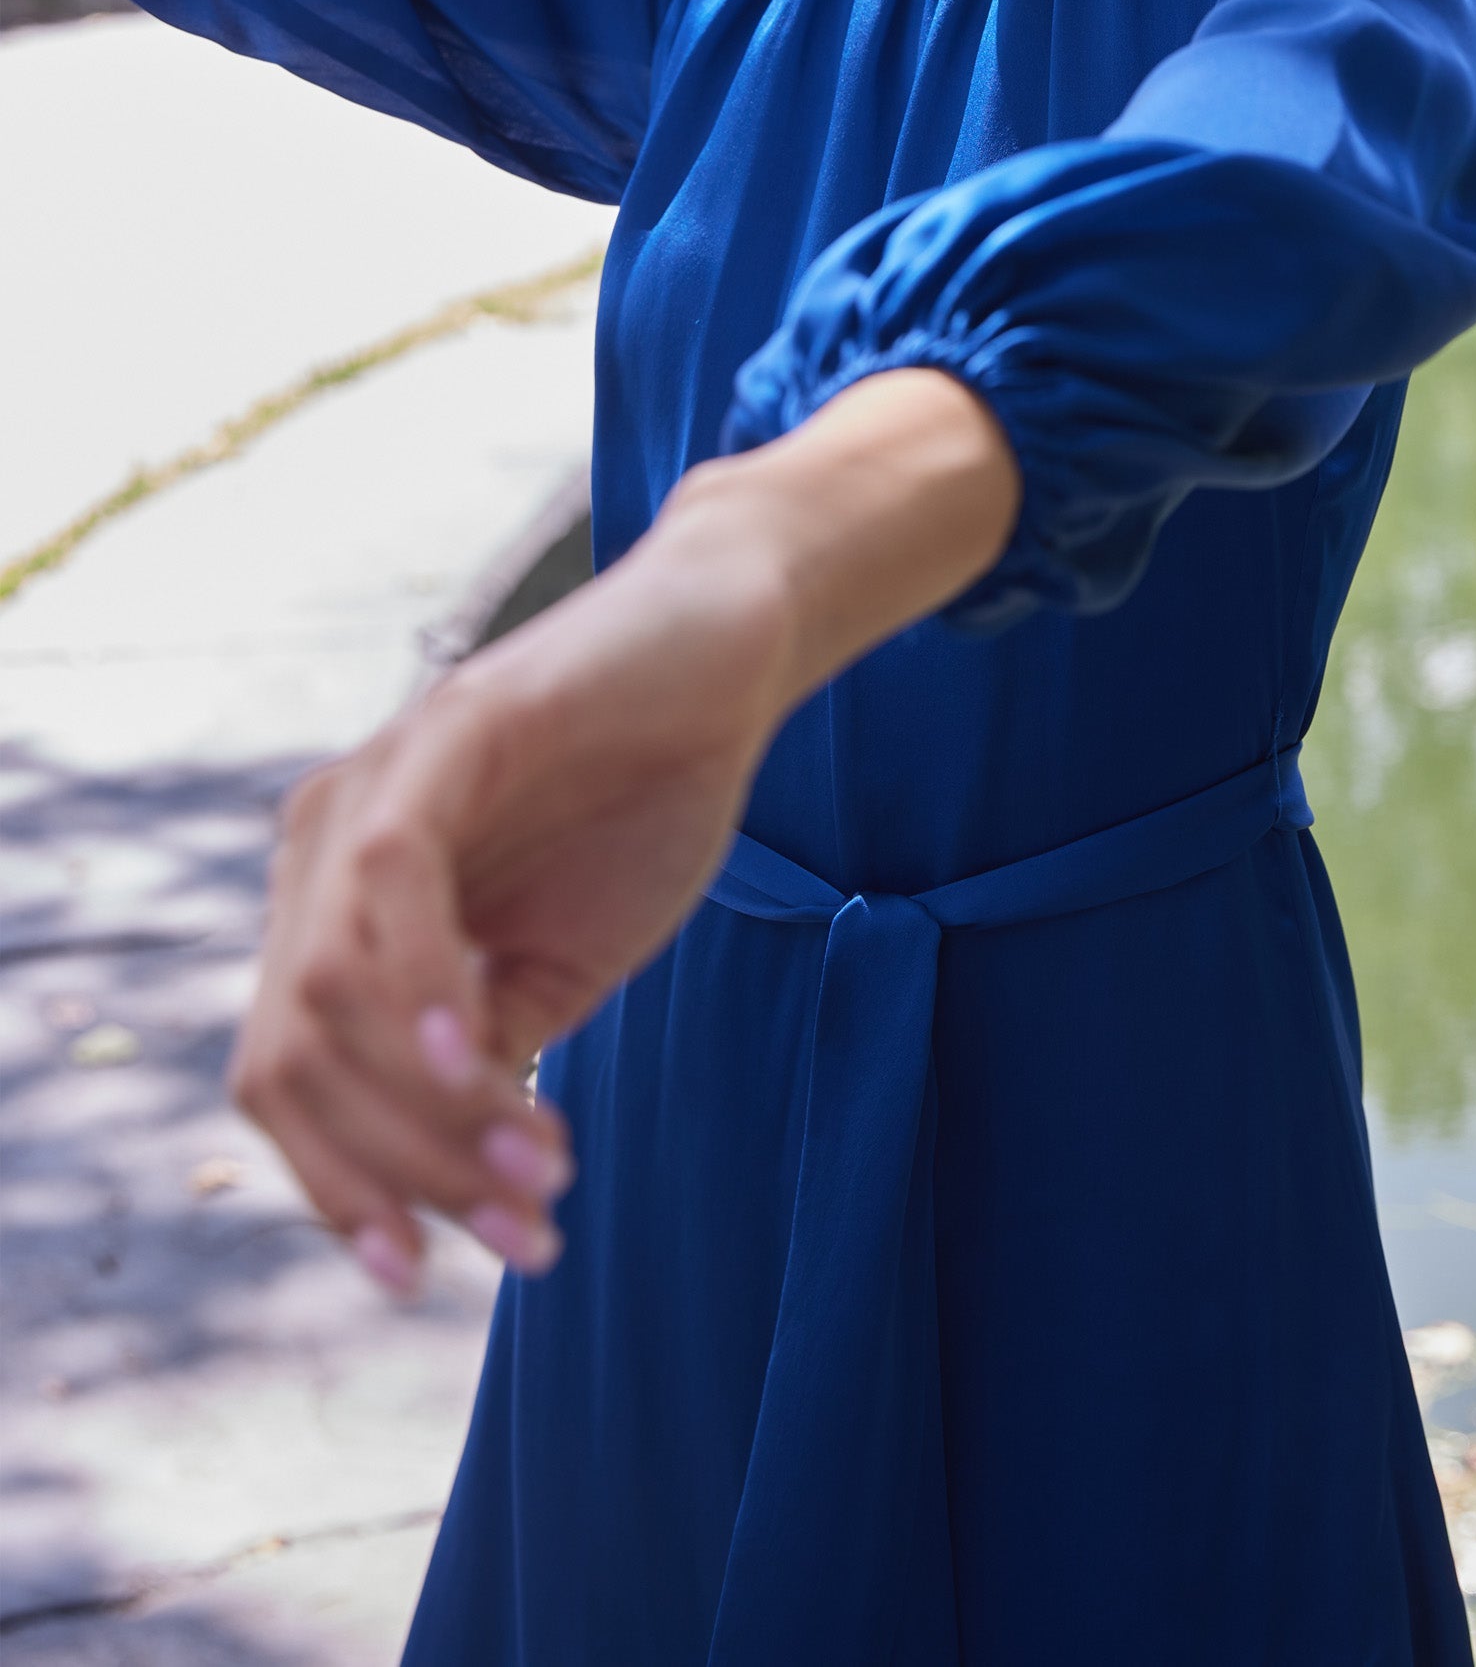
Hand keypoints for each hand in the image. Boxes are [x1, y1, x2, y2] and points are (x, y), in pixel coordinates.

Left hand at [228, 372, 1018, 1298]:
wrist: (732, 655)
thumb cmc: (643, 801)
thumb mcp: (557, 966)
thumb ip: (487, 1058)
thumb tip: (457, 1182)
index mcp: (337, 912)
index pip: (287, 1080)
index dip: (339, 1190)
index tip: (427, 1277)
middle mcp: (323, 850)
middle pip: (286, 1059)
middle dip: (393, 1173)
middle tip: (522, 1235)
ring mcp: (372, 786)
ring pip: (324, 992)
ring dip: (427, 1112)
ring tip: (542, 1163)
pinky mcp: (446, 733)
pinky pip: (387, 877)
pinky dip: (416, 985)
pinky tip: (475, 1055)